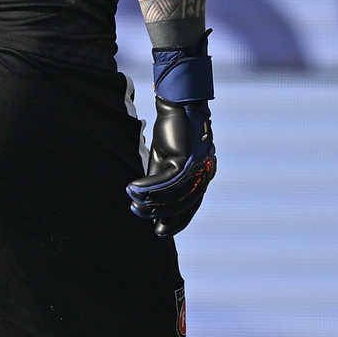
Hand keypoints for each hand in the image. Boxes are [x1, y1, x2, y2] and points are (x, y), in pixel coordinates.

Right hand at [128, 99, 216, 236]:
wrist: (178, 106)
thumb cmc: (171, 134)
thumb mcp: (164, 162)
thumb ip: (161, 182)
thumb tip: (150, 206)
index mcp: (202, 177)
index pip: (191, 206)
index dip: (177, 222)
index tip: (160, 231)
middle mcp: (204, 173)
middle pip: (184, 204)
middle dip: (161, 213)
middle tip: (139, 213)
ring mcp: (197, 167)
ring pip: (175, 195)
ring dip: (152, 201)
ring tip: (134, 202)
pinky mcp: (186, 158)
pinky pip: (166, 180)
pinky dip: (148, 187)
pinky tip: (133, 189)